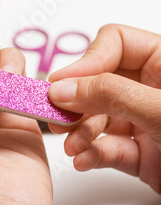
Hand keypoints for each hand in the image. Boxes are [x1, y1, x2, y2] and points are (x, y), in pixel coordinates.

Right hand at [48, 24, 160, 194]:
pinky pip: (108, 149)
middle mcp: (150, 89)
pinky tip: (85, 160)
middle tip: (55, 116)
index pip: (114, 43)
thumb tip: (64, 86)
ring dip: (81, 133)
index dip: (86, 60)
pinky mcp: (140, 154)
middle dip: (76, 101)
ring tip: (73, 146)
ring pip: (98, 119)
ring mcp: (144, 122)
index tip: (61, 83)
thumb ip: (112, 95)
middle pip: (98, 82)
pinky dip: (93, 155)